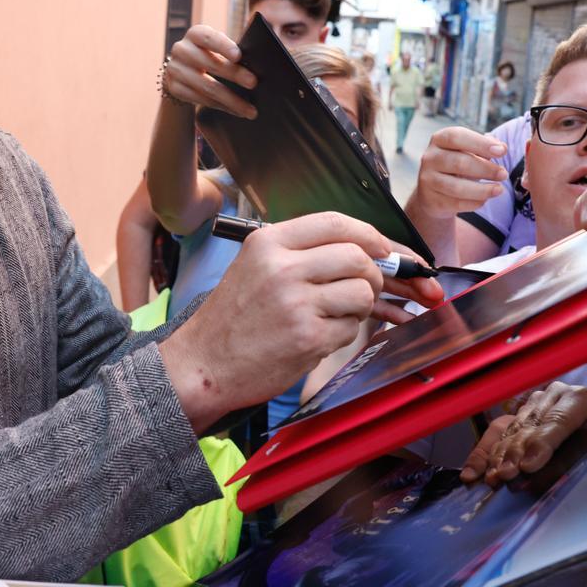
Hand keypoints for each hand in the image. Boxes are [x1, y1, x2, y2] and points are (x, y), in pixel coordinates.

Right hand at [160, 212, 443, 431]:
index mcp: (268, 242)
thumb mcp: (256, 267)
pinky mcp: (308, 337)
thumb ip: (305, 254)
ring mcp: (296, 303)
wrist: (203, 363)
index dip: (369, 234)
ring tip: (333, 316)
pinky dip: (343, 334)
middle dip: (373, 274)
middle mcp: (282, 267)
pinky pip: (351, 328)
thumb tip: (374, 252)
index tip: (383, 249)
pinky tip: (316, 337)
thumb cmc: (233, 318)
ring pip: (362, 292)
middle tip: (363, 289)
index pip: (336, 222)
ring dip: (359, 308)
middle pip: (358, 256)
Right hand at [161, 24, 257, 117]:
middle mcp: (182, 49)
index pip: (209, 38)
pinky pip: (202, 100)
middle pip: (210, 64)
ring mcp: (175, 69)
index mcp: (195, 34)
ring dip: (231, 100)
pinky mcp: (175, 88)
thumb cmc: (209, 55)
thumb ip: (232, 51)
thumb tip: (257, 64)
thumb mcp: (217, 47)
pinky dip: (222, 107)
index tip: (239, 55)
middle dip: (234, 74)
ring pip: (207, 87)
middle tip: (253, 83)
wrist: (181, 70)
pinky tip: (237, 111)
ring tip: (251, 110)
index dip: (223, 46)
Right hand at [409, 127, 507, 219]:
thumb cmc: (456, 165)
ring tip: (499, 190)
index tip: (502, 152)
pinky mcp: (431, 200)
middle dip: (486, 169)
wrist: (433, 191)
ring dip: (482, 189)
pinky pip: (456, 203)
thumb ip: (484, 146)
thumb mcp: (467, 150)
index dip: (480, 144)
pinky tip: (484, 199)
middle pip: (459, 163)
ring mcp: (428, 180)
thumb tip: (501, 147)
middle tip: (503, 174)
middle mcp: (430, 158)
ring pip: (457, 187)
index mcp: (439, 139)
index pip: (456, 137)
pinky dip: (474, 202)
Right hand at [460, 382, 586, 486]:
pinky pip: (501, 433)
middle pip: (531, 425)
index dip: (541, 444)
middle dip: (516, 453)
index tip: (527, 467)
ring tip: (494, 477)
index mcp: (580, 399)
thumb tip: (531, 480)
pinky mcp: (520, 412)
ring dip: (501, 456)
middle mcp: (554, 395)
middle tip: (506, 475)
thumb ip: (564, 465)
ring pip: (513, 429)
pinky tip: (480, 471)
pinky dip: (490, 454)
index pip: (558, 421)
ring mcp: (535, 401)